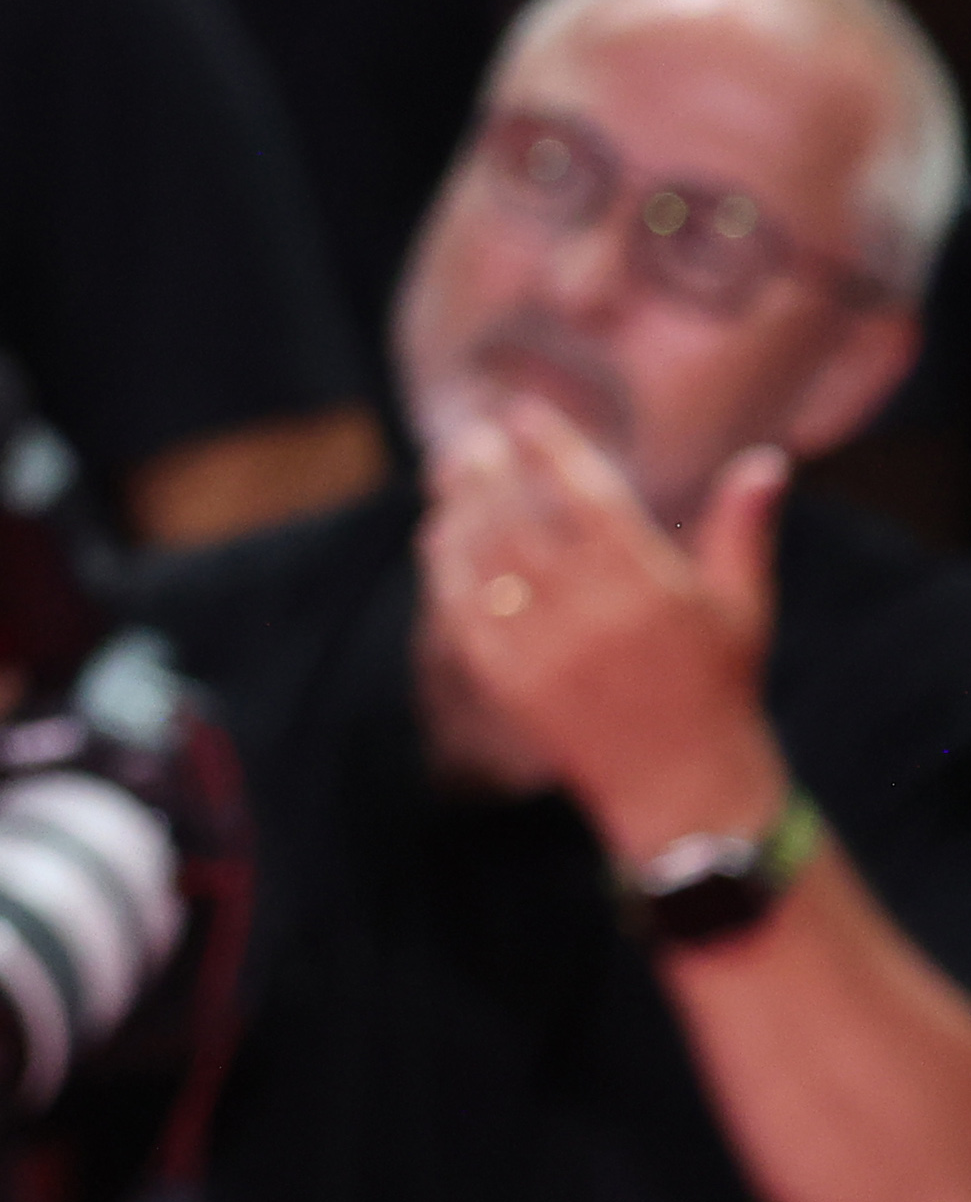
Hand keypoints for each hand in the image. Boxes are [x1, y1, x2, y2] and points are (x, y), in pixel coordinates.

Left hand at [417, 395, 789, 857]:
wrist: (685, 788)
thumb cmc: (718, 689)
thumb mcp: (743, 607)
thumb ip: (741, 528)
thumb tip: (764, 459)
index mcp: (649, 582)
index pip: (584, 491)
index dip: (548, 445)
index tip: (522, 413)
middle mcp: (591, 611)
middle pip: (518, 517)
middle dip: (487, 468)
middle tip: (467, 437)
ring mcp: (544, 649)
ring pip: (483, 559)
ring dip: (458, 509)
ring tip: (447, 474)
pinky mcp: (509, 684)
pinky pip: (461, 612)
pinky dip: (444, 567)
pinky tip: (437, 536)